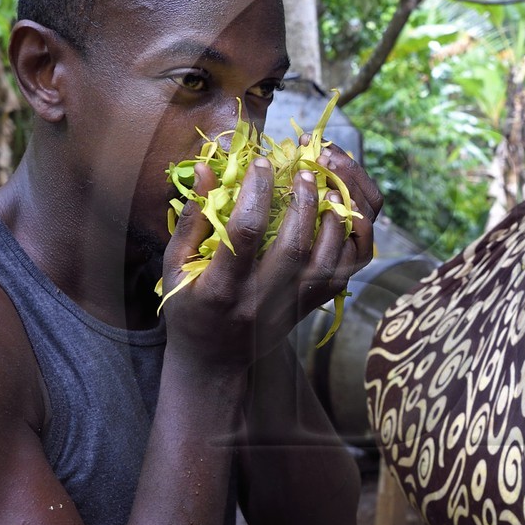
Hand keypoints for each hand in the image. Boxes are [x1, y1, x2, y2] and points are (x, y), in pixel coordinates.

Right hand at [158, 146, 381, 366]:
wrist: (213, 362)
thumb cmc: (189, 306)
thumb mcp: (175, 266)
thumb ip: (193, 218)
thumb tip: (207, 169)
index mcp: (221, 287)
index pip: (245, 233)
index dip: (256, 193)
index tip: (262, 162)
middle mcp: (262, 299)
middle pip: (295, 247)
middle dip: (303, 202)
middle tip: (305, 168)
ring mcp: (291, 307)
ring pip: (328, 264)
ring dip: (335, 221)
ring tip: (331, 187)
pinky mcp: (310, 309)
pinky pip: (341, 275)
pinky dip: (349, 244)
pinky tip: (343, 216)